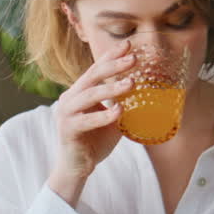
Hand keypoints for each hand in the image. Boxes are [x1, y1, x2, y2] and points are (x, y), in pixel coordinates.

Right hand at [47, 41, 134, 204]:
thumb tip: (147, 95)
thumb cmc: (94, 141)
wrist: (77, 168)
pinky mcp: (68, 130)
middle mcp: (70, 99)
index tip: (128, 45)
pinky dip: (103, 116)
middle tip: (134, 58)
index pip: (96, 69)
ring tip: (131, 83)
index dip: (111, 56)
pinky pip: (87, 120)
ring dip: (111, 88)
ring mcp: (66, 113)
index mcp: (79, 92)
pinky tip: (118, 112)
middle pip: (92, 76)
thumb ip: (122, 105)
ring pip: (89, 95)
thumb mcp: (112, 120)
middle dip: (113, 66)